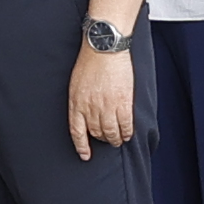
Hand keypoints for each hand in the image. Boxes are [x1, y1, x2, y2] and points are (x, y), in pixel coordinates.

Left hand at [67, 28, 139, 157]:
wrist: (104, 48)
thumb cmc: (89, 62)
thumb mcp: (76, 84)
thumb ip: (79, 100)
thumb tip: (84, 114)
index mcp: (76, 103)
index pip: (77, 131)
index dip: (81, 146)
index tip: (85, 155)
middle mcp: (90, 108)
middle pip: (96, 133)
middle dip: (101, 139)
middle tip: (107, 140)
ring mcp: (107, 106)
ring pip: (111, 132)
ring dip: (115, 139)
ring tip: (118, 140)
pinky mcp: (123, 103)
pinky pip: (125, 125)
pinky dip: (127, 132)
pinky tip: (128, 134)